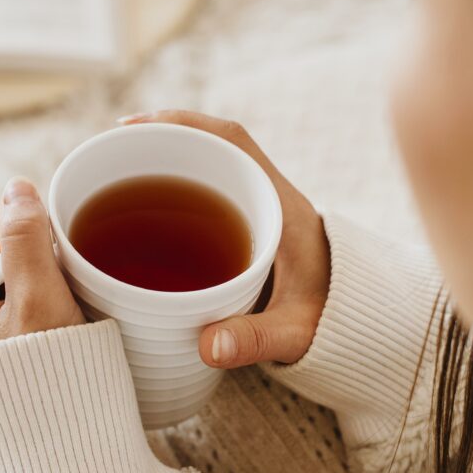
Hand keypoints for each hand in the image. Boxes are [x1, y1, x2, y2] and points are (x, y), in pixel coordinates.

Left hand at [0, 177, 84, 365]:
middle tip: (36, 324)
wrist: (52, 459)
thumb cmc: (45, 383)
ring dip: (20, 310)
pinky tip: (31, 359)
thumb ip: (27, 238)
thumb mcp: (39, 300)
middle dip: (16, 286)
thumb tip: (16, 188)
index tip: (31, 296)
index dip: (9, 257)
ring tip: (37, 344)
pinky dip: (16, 334)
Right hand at [118, 111, 329, 367]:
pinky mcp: (247, 228)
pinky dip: (171, 194)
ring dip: (161, 168)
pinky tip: (138, 215)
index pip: (231, 141)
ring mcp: (257, 209)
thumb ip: (256, 339)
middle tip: (107, 156)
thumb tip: (206, 347)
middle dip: (157, 144)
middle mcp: (267, 195)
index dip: (182, 124)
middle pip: (209, 147)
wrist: (365, 322)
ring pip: (205, 170)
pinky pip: (205, 196)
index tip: (135, 126)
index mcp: (280, 202)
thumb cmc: (334, 319)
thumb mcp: (295, 331)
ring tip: (111, 181)